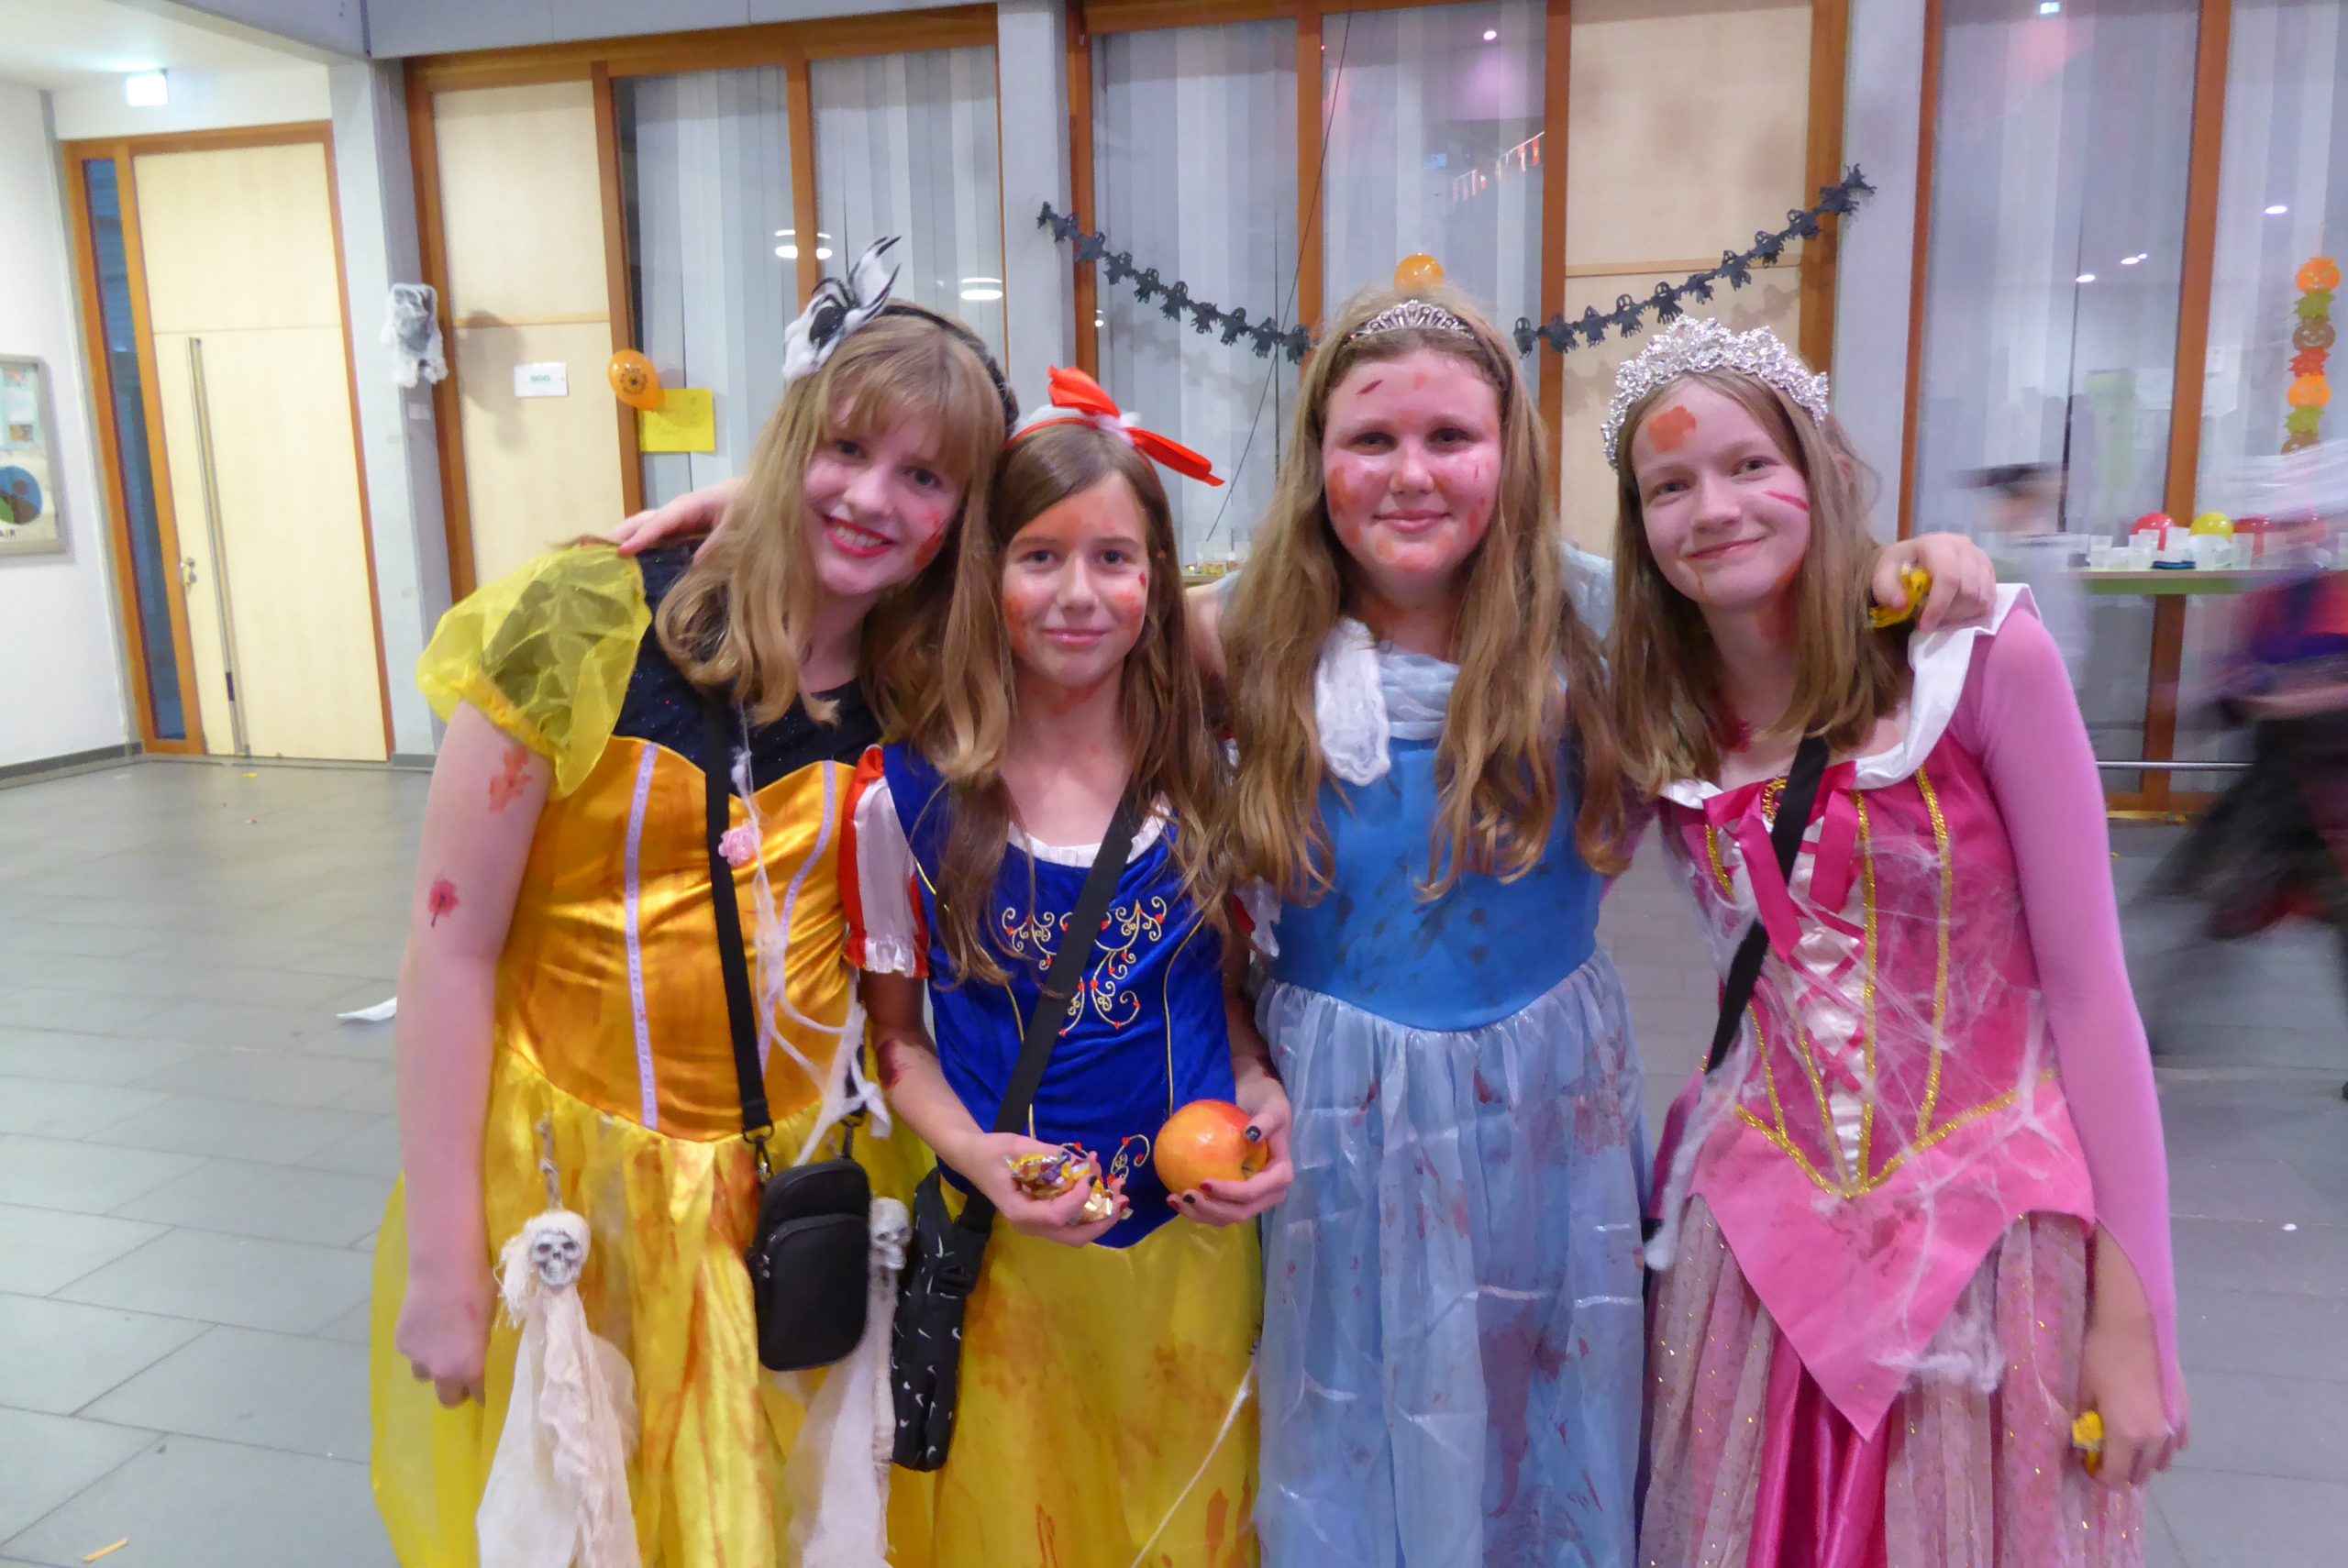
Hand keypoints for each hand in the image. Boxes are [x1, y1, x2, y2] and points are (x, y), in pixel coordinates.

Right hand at [395, 1255, 493, 1407]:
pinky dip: (419, 1344)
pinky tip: (425, 1323)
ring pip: (424, 1374)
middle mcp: (441, 1370)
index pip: (475, 1393)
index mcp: (469, 1368)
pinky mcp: (401, 1342)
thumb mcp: (489, 1323)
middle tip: (459, 1375)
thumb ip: (479, 1347)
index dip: (479, 1392)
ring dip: (432, 1365)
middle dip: (454, 1391)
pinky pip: (412, 1352)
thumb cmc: (479, 1290)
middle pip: (446, 1398)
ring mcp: (417, 1357)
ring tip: (439, 1342)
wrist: (445, 1269)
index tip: (480, 1390)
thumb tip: (474, 1352)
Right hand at [608, 477, 741, 558]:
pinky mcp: (679, 527)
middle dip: (617, 533)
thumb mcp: (737, 523)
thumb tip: (694, 563)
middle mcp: (676, 511)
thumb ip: (717, 542)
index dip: (640, 537)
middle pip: (641, 521)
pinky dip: (636, 543)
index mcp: (688, 506)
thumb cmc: (746, 504)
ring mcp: (675, 518)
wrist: (754, 494)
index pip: (659, 522)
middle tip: (590, 548)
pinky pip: (653, 535)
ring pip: (642, 526)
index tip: (622, 552)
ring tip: (598, 552)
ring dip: (621, 537)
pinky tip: (625, 557)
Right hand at [955, 1132, 1127, 1247]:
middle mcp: (1031, 1226)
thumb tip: (1077, 1159)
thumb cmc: (990, 1152)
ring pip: (1078, 1232)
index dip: (1080, 1197)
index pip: (1059, 1216)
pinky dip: (1092, 1208)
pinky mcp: (1044, 1216)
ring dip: (1102, 1213)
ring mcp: (1038, 1224)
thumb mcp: (1016, 1145)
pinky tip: (1102, 1187)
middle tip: (1122, 1195)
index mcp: (1019, 1212)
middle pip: (1076, 1236)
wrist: (972, 1157)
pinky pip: (1073, 1221)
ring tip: (1119, 1189)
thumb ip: (1047, 1153)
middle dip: (1104, 1217)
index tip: (1090, 1174)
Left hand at [1175, 1082, 1295, 1225]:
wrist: (1266, 1116)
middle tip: (1186, 1195)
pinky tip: (1174, 1199)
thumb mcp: (1273, 1111)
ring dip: (1200, 1214)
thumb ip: (1265, 1122)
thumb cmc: (1270, 1112)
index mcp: (1280, 1178)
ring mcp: (1254, 1200)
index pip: (1253, 1192)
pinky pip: (1218, 1210)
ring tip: (1175, 1199)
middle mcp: (1269, 1195)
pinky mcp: (1238, 1199)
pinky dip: (1197, 1209)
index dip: (1229, 1192)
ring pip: (1227, 1217)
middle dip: (1212, 1209)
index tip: (1203, 1181)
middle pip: (1240, 1212)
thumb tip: (1250, 1134)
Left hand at [1880, 533, 1996, 632]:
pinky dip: (1975, 613)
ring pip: (1982, 597)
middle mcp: (1965, 547)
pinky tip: (1956, 614)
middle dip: (1949, 613)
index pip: (1949, 578)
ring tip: (1942, 617)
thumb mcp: (1883, 573)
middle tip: (1931, 622)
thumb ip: (1886, 589)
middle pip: (1969, 590)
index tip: (1925, 626)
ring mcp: (1980, 557)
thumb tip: (1901, 605)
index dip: (1938, 606)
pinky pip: (1990, 599)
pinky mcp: (1989, 570)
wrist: (1914, 554)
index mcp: (1938, 544)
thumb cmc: (1899, 565)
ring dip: (1962, 615)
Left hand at [2076, 1309, 2179, 1487]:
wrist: (2134, 1327)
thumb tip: (2084, 1442)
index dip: (2099, 1476)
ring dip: (2143, 1461)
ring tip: (2127, 1443)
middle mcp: (2154, 1438)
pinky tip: (2149, 1429)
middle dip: (2120, 1471)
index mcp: (2126, 1436)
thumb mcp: (2084, 1392)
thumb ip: (2086, 1423)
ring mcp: (2173, 1426)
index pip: (2115, 1477)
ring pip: (2162, 1462)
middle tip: (2104, 1454)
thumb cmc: (2102, 1356)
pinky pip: (2177, 1442)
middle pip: (2139, 1475)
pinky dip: (2163, 1444)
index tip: (2088, 1464)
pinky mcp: (2184, 1412)